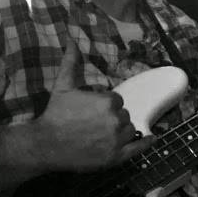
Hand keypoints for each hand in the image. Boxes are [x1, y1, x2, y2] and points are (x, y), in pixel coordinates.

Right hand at [31, 44, 143, 171]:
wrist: (46, 143)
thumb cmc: (55, 114)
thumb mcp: (63, 86)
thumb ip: (71, 62)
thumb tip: (72, 40)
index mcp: (108, 101)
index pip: (118, 101)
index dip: (106, 106)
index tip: (92, 112)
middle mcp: (116, 120)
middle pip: (125, 116)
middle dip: (113, 119)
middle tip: (94, 125)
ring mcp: (118, 140)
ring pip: (130, 131)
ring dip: (121, 131)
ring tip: (103, 135)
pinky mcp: (116, 157)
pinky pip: (138, 148)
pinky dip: (146, 143)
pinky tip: (151, 138)